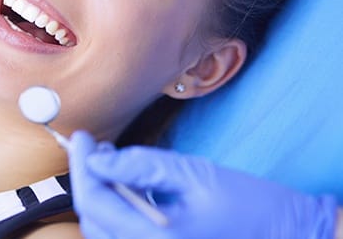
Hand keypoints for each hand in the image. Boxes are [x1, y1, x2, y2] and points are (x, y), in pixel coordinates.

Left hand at [69, 131, 336, 238]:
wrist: (284, 233)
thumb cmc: (246, 204)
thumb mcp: (192, 174)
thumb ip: (142, 165)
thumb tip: (98, 157)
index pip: (94, 204)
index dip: (81, 166)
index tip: (82, 137)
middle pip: (93, 219)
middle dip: (87, 178)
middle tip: (92, 145)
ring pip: (104, 228)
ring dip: (100, 191)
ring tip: (108, 159)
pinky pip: (123, 231)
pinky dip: (117, 204)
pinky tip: (126, 181)